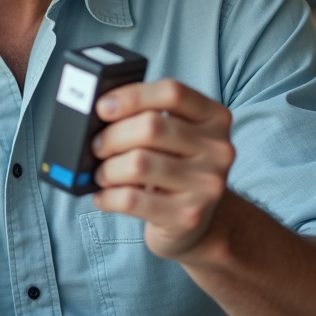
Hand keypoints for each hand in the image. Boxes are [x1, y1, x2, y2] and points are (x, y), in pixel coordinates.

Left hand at [91, 79, 234, 261]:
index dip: (132, 96)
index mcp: (215, 118)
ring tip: (101, 173)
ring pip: (139, 163)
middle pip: (151, 126)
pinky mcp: (187, 216)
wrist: (195, 223)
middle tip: (96, 146)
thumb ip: (150, 116)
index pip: (173, 92)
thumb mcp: (175, 137)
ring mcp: (206, 185)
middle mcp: (218, 149)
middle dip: (112, 136)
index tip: (103, 106)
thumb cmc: (175, 169)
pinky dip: (107, 196)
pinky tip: (104, 196)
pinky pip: (132, 199)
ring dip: (107, 168)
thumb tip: (103, 110)